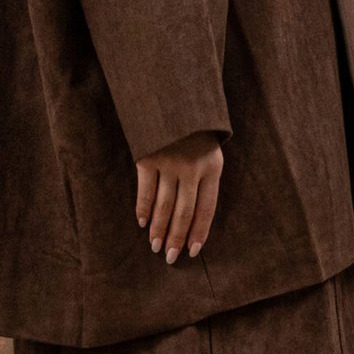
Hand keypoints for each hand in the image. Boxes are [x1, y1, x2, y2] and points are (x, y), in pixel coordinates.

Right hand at [134, 131, 223, 262]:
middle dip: (176, 237)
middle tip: (169, 257)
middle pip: (184, 212)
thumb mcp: (210, 149)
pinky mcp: (148, 157)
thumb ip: (205, 176)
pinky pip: (145, 190)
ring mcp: (169, 163)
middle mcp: (193, 169)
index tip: (192, 252)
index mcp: (213, 168)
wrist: (175, 96)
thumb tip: (196, 214)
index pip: (207, 209)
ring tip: (154, 245)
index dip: (199, 232)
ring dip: (158, 228)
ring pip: (164, 205)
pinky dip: (142, 208)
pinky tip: (141, 222)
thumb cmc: (195, 128)